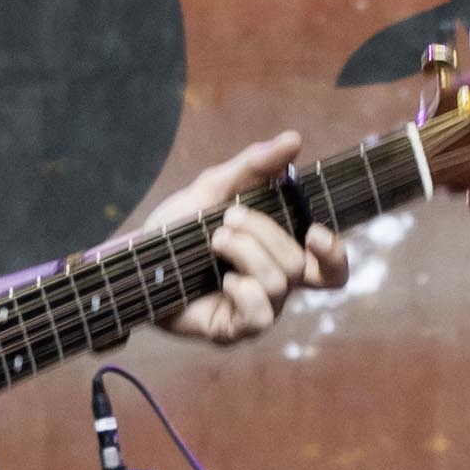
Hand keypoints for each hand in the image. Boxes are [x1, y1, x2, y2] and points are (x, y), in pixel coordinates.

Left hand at [149, 135, 349, 348]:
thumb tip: (294, 139)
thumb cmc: (178, 228)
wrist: (135, 260)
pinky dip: (244, 291)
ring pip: (278, 284)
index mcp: (279, 256)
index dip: (334, 254)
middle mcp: (275, 287)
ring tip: (214, 239)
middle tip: (227, 219)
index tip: (315, 230)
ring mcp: (256, 310)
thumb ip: (254, 166)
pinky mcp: (233, 330)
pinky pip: (259, 317)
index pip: (330, 270)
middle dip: (263, 233)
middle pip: (298, 264)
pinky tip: (223, 280)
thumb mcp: (214, 188)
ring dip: (246, 252)